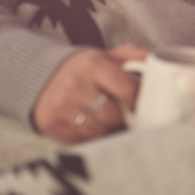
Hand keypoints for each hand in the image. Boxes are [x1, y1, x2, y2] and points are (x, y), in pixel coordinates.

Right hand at [31, 43, 147, 142]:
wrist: (41, 77)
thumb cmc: (83, 69)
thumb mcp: (104, 56)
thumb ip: (130, 55)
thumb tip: (154, 58)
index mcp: (91, 65)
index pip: (127, 91)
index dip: (137, 101)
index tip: (139, 105)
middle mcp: (74, 85)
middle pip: (113, 115)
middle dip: (119, 116)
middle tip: (118, 111)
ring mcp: (61, 106)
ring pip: (98, 130)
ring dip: (105, 127)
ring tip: (102, 116)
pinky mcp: (52, 124)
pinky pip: (82, 139)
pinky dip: (89, 135)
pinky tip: (87, 123)